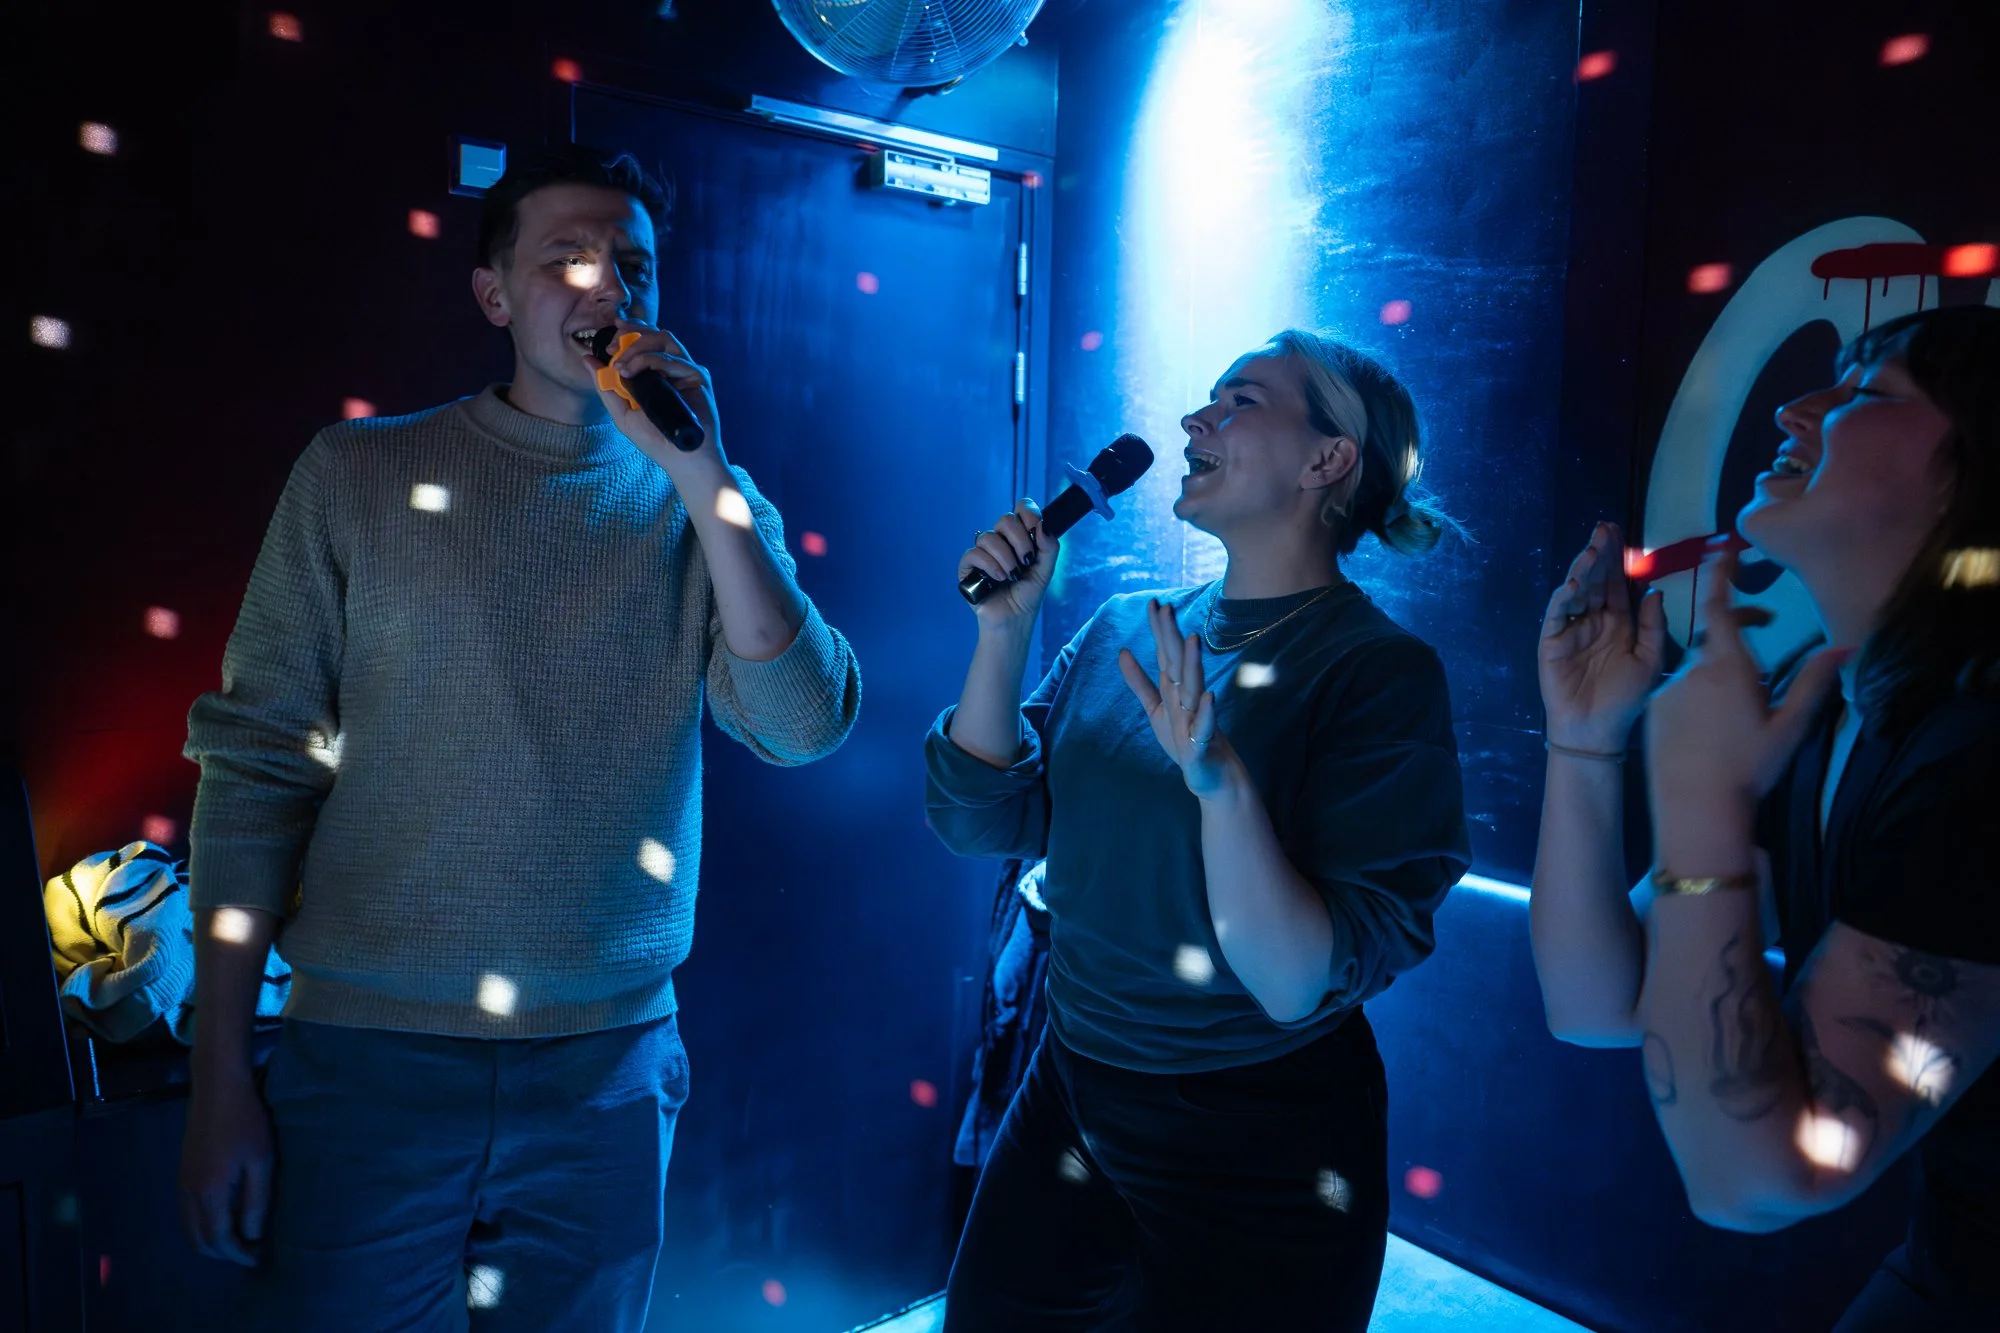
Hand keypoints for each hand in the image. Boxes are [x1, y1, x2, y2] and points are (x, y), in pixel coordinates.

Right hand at [179, 1075, 273, 1266]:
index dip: (239, 1253)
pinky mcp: (182, 1174)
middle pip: (199, 1240)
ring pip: (189, 1229)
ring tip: (240, 1239)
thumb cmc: (246, 1122)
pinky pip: (186, 1214)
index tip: (258, 1257)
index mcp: (209, 1192)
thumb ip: (256, 1201)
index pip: (219, 1239)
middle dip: (224, 1252)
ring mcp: (181, 1184)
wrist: (217, 1089)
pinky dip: (202, 1226)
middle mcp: (189, 1193)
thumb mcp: (261, 1161)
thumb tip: (252, 1235)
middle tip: (251, 1251)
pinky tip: (223, 1219)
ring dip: (211, 1241)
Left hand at [582, 320, 723, 465]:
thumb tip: (587, 359)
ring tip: (622, 365)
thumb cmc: (655, 439)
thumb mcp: (622, 413)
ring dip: (638, 346)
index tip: (608, 344)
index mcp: (657, 371)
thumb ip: (605, 386)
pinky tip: (634, 373)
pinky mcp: (697, 377)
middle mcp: (672, 367)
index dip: (626, 333)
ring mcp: (685, 370)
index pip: (644, 339)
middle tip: (613, 348)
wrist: (682, 460)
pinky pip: (672, 358)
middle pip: (653, 333)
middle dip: (630, 335)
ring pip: (663, 339)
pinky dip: (651, 360)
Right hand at [960, 499, 1058, 630]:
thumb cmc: (1027, 596)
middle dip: (1020, 540)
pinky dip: (989, 565)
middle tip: (1025, 561)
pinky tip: (997, 579)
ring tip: (1011, 576)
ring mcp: (983, 553)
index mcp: (1020, 538)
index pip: (1021, 510)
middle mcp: (1001, 541)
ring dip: (1005, 558)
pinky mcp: (968, 567)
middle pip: (1005, 520)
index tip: (1035, 526)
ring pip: (989, 537)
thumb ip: (1050, 547)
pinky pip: (974, 553)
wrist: (1014, 620)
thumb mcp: (1046, 570)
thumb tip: (1042, 525)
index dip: (1027, 512)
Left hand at [1117, 598, 1241, 799]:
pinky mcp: (1203, 741)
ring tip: (1191, 640)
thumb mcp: (1155, 708)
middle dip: (1172, 636)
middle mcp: (1188, 697)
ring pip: (1194, 687)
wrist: (1209, 774)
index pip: (1166, 653)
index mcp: (1175, 688)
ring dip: (1193, 665)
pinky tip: (1208, 696)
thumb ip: (1139, 681)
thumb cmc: (1184, 739)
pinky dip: (1207, 711)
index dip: (1159, 630)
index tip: (1153, 603)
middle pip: (1179, 663)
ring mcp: (1197, 717)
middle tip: (1167, 608)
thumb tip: (1122, 651)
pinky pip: (1205, 724)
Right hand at [1539, 521, 1666, 752]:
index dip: (1618, 560)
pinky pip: (1557, 613)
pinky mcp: (1551, 641)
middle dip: (1599, 554)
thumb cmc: (1625, 699)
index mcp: (1618, 623)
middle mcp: (1593, 620)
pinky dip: (1564, 596)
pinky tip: (1574, 583)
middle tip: (1604, 529)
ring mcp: (1570, 629)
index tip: (1621, 534)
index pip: (1616, 584)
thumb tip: (1654, 591)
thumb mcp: (1649, 659)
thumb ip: (1653, 625)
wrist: (1596, 730)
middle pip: (1595, 580)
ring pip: (1576, 591)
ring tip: (1591, 549)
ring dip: (1583, 569)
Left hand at [1646, 546, 1848, 811]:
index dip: (1721, 575)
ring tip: (1738, 704)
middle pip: (1714, 638)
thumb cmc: (1749, 767)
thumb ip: (1814, 683)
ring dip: (1717, 672)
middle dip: (1738, 629)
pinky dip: (1696, 695)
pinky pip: (1677, 690)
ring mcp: (1667, 689)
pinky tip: (1710, 726)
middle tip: (1765, 628)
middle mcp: (1693, 669)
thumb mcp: (1790, 726)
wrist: (1695, 806)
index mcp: (1728, 666)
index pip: (1719, 607)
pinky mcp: (1652, 710)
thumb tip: (1845, 647)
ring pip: (1696, 668)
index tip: (1724, 550)